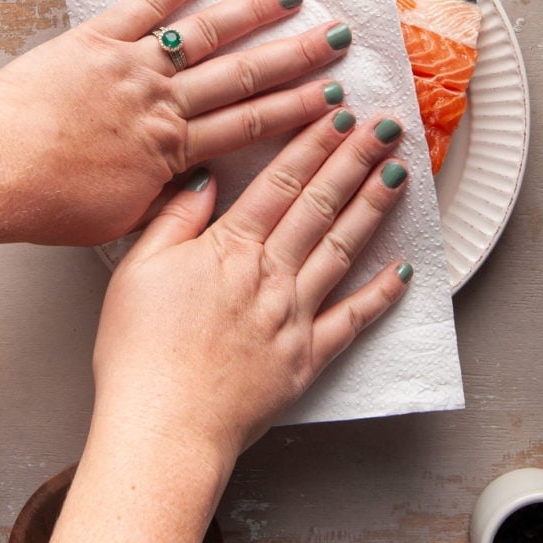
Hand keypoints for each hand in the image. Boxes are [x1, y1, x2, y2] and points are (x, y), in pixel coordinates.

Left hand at [0, 0, 352, 247]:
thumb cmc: (49, 201)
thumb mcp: (119, 219)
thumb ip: (165, 200)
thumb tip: (197, 187)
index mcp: (172, 149)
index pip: (250, 126)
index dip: (296, 111)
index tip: (332, 99)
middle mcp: (164, 102)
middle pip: (244, 75)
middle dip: (296, 56)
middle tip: (336, 38)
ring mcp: (135, 66)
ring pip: (206, 35)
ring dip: (254, 13)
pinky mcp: (99, 38)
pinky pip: (146, 5)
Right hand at [94, 107, 410, 469]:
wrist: (163, 429)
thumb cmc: (141, 353)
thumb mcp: (138, 269)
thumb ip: (176, 219)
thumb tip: (206, 179)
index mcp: (232, 248)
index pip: (283, 181)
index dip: (314, 142)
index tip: (341, 113)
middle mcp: (272, 274)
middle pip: (321, 204)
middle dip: (355, 159)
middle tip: (385, 127)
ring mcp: (295, 316)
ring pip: (344, 248)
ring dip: (373, 206)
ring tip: (400, 173)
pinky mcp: (307, 358)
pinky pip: (352, 320)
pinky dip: (381, 294)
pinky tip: (404, 270)